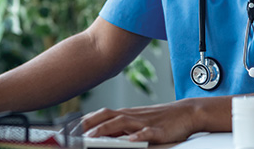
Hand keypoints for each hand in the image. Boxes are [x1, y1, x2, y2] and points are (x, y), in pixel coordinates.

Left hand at [80, 100, 200, 143]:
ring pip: (121, 123)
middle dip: (87, 124)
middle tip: (71, 133)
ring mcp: (144, 122)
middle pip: (106, 116)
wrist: (187, 113)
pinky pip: (146, 133)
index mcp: (126, 114)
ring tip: (91, 138)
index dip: (83, 121)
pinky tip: (130, 141)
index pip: (100, 115)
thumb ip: (120, 128)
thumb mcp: (137, 123)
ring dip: (105, 130)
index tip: (67, 128)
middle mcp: (132, 116)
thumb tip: (100, 135)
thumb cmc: (160, 120)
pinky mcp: (159, 130)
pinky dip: (137, 136)